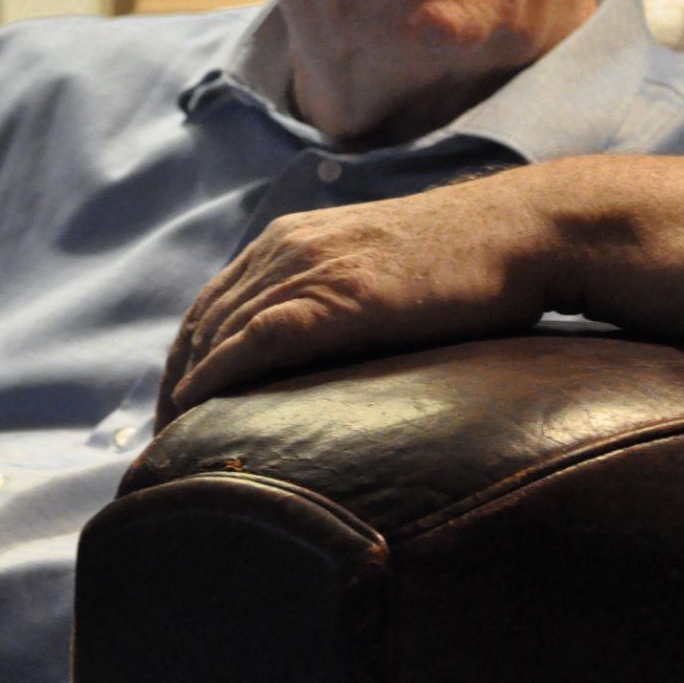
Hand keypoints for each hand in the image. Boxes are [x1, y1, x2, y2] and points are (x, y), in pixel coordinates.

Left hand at [156, 154, 683, 428]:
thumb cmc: (469, 264)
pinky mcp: (334, 298)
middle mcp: (287, 248)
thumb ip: (343, 300)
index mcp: (293, 240)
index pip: (212, 306)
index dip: (185, 360)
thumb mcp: (383, 272)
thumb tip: (326, 360)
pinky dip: (214, 382)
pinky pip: (250, 344)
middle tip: (159, 447)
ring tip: (171, 451)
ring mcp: (308, 269)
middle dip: (172, 385)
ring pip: (213, 337)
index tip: (174, 414)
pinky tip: (197, 415)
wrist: (524, 231)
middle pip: (199, 324)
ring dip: (183, 395)